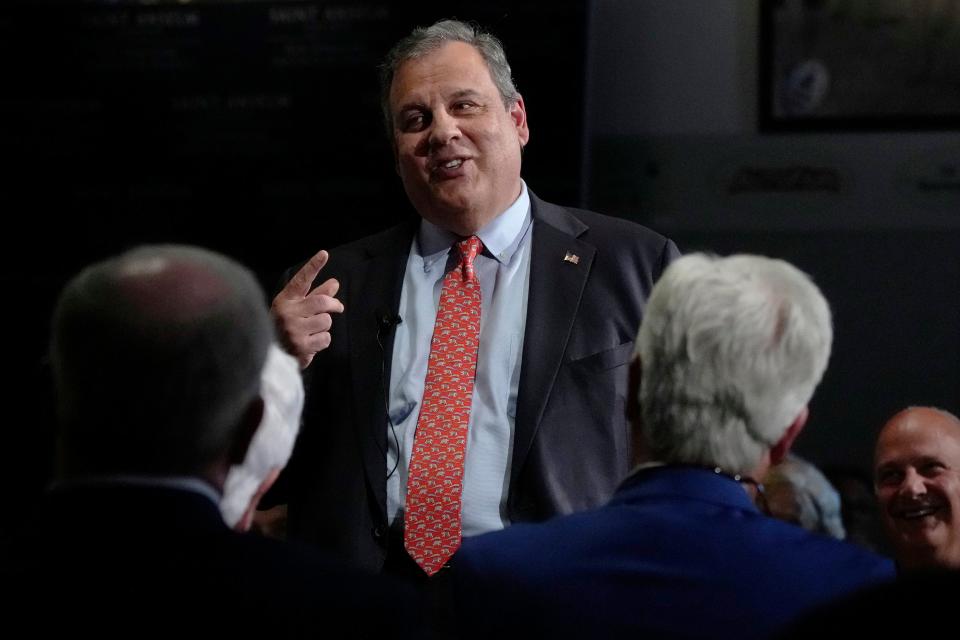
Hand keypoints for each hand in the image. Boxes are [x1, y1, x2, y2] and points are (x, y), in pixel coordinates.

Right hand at [271, 250, 344, 368]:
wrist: (270, 355)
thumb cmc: (284, 327)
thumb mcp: (294, 308)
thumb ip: (314, 295)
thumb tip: (334, 284)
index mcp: (285, 300)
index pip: (301, 280)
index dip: (313, 266)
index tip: (324, 254)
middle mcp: (288, 313)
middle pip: (322, 301)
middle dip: (334, 304)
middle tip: (338, 306)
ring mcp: (294, 330)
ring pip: (326, 321)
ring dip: (325, 326)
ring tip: (312, 331)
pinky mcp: (302, 347)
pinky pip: (326, 338)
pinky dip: (323, 341)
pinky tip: (311, 343)